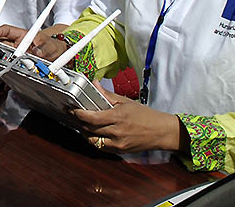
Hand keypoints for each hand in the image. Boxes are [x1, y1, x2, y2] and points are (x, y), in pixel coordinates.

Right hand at [0, 24, 70, 60]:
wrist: (57, 57)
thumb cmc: (52, 46)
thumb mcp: (51, 45)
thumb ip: (44, 47)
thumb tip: (38, 51)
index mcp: (22, 35)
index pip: (7, 30)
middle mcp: (16, 45)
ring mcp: (16, 55)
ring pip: (1, 56)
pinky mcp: (17, 65)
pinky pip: (7, 67)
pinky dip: (2, 71)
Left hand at [70, 88, 185, 153]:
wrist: (162, 132)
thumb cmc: (146, 115)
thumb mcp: (126, 101)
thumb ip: (107, 95)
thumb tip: (94, 84)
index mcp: (118, 117)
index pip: (92, 118)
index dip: (79, 114)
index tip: (72, 109)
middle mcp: (117, 132)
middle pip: (90, 129)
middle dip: (79, 122)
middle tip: (73, 114)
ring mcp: (118, 143)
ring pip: (93, 140)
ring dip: (85, 133)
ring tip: (82, 124)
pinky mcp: (120, 151)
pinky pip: (102, 147)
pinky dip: (95, 141)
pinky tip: (93, 133)